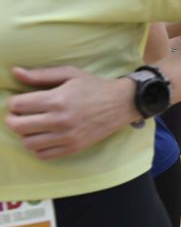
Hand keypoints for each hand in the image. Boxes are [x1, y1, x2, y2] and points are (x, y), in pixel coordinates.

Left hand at [5, 66, 139, 159]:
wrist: (122, 103)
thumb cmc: (94, 86)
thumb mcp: (70, 74)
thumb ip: (41, 74)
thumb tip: (15, 72)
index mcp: (58, 99)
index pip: (18, 105)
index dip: (14, 103)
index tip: (20, 102)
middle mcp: (60, 120)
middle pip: (18, 126)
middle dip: (13, 119)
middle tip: (18, 115)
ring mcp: (66, 136)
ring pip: (28, 143)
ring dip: (25, 134)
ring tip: (32, 126)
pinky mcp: (73, 148)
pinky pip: (43, 155)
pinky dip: (38, 147)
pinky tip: (43, 137)